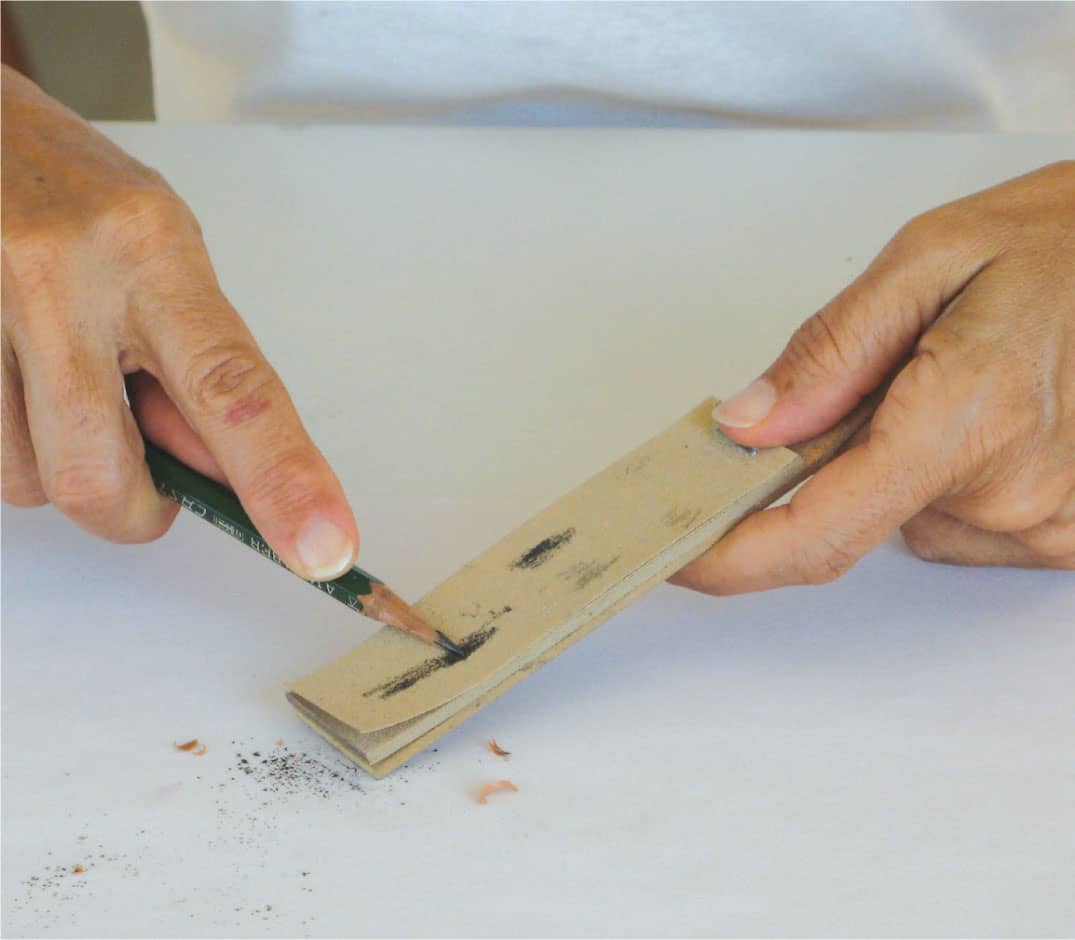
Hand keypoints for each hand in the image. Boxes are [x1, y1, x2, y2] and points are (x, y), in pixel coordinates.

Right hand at [1, 67, 358, 579]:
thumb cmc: (86, 201)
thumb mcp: (169, 263)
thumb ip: (200, 371)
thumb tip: (225, 478)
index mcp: (152, 256)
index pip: (232, 390)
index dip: (282, 479)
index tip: (325, 547)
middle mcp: (61, 280)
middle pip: (99, 474)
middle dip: (135, 511)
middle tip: (150, 483)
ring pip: (29, 481)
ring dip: (66, 469)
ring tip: (70, 389)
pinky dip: (20, 448)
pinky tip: (25, 384)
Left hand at [674, 161, 1074, 594]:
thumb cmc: (1064, 242)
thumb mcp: (931, 257)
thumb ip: (832, 351)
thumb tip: (748, 426)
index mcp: (967, 418)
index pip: (818, 530)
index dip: (734, 558)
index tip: (680, 556)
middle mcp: (1012, 492)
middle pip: (851, 517)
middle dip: (829, 461)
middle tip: (872, 377)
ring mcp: (1046, 523)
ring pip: (902, 521)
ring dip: (893, 464)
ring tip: (950, 383)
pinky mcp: (1063, 535)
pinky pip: (956, 525)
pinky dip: (941, 478)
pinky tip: (982, 416)